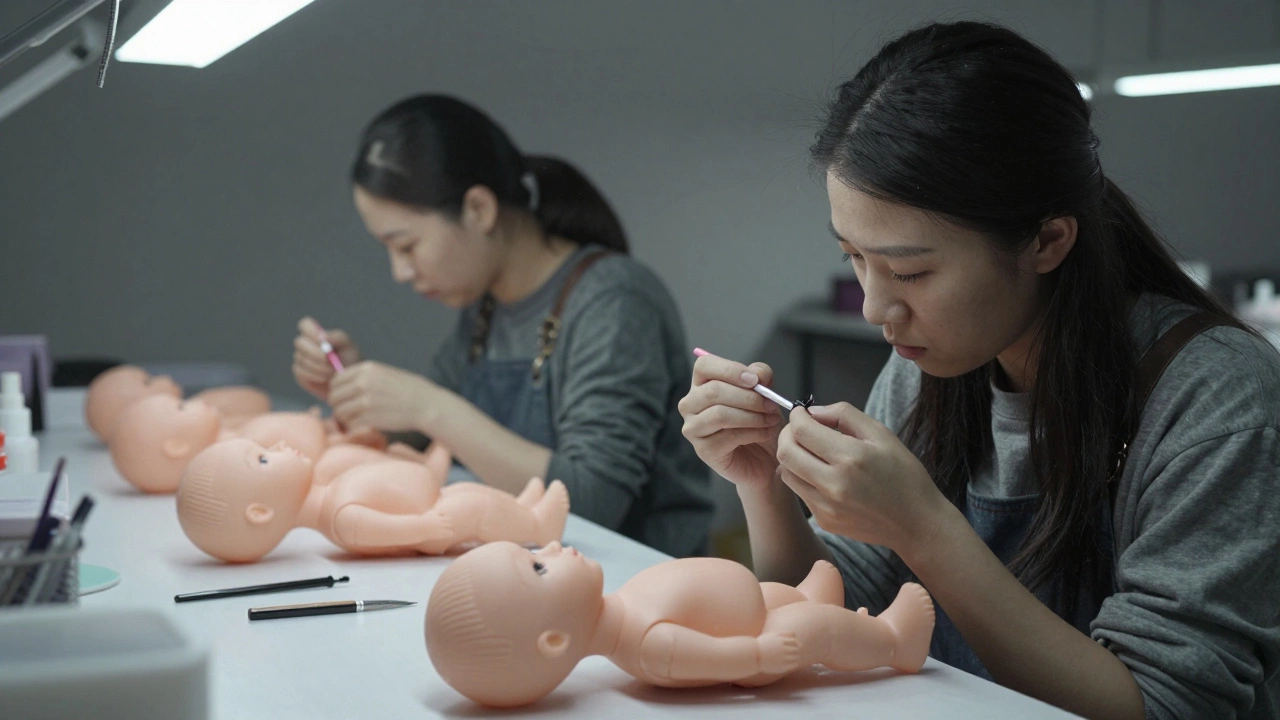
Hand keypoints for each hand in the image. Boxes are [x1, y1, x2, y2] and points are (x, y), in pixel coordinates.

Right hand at [292, 316, 361, 401]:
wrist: (350, 381)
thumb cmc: (350, 359)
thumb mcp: (348, 346)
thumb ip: (337, 337)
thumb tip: (322, 336)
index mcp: (317, 334)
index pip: (305, 324)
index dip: (310, 331)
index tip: (321, 341)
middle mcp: (306, 344)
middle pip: (300, 342)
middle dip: (314, 352)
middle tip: (328, 360)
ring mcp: (301, 359)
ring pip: (301, 359)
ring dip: (317, 366)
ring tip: (332, 371)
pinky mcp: (300, 373)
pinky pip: (301, 372)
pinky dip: (314, 375)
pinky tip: (325, 377)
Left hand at [327, 361, 436, 432]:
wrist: (426, 405)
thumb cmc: (408, 390)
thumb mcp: (385, 373)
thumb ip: (364, 376)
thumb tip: (341, 385)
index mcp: (367, 369)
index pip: (336, 379)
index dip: (337, 390)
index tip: (345, 396)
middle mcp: (364, 383)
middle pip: (334, 396)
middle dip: (338, 404)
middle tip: (348, 410)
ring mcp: (366, 401)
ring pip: (339, 411)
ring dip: (344, 417)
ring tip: (356, 417)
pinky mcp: (369, 418)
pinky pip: (350, 423)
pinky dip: (353, 426)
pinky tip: (364, 424)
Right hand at [678, 354, 783, 489]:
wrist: (765, 458)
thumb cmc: (760, 422)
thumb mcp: (765, 394)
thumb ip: (761, 378)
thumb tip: (757, 375)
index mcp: (702, 384)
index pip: (704, 366)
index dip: (730, 370)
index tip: (754, 381)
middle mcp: (691, 404)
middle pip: (713, 391)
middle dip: (748, 397)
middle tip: (772, 404)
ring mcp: (693, 428)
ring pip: (720, 414)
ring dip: (752, 416)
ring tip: (771, 420)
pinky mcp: (703, 450)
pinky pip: (728, 436)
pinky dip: (753, 432)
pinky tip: (765, 433)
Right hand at [756, 632, 801, 674]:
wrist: (753, 656)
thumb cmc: (762, 645)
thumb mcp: (772, 635)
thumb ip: (784, 634)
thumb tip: (795, 635)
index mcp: (780, 640)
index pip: (795, 641)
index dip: (796, 643)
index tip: (795, 645)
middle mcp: (783, 649)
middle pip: (797, 649)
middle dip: (797, 650)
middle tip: (794, 652)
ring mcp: (783, 658)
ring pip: (796, 657)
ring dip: (796, 657)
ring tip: (792, 658)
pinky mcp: (782, 667)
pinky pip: (793, 665)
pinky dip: (794, 664)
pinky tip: (789, 664)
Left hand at [776, 402, 947, 554]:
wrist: (916, 522)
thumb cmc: (903, 474)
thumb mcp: (881, 434)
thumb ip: (844, 415)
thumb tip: (813, 412)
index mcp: (851, 457)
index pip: (802, 430)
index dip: (797, 416)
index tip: (802, 413)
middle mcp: (834, 484)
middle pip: (785, 452)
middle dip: (787, 434)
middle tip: (800, 429)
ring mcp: (826, 506)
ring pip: (786, 473)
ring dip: (792, 457)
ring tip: (810, 451)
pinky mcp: (824, 520)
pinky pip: (800, 492)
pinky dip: (803, 477)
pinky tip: (821, 473)